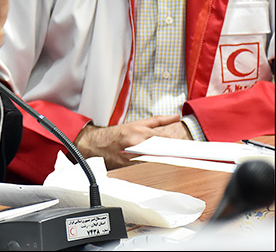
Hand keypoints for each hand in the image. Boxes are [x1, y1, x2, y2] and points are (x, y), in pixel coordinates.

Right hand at [74, 114, 191, 169]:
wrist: (95, 145)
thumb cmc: (114, 134)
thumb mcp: (136, 123)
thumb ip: (158, 120)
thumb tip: (175, 116)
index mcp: (141, 133)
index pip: (166, 140)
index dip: (180, 145)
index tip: (192, 149)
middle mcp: (138, 145)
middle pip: (164, 152)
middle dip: (176, 155)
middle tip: (190, 158)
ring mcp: (134, 158)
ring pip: (158, 163)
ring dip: (168, 164)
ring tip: (178, 164)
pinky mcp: (131, 168)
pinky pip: (148, 170)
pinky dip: (157, 170)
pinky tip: (163, 170)